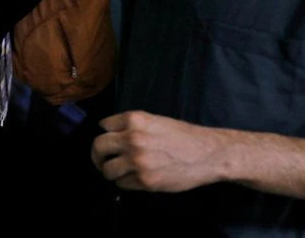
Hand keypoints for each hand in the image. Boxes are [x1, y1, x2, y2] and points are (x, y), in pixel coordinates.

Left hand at [90, 111, 227, 192]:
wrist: (207, 154)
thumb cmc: (183, 136)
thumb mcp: (155, 120)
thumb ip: (132, 126)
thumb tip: (109, 131)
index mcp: (135, 120)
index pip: (104, 125)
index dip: (106, 133)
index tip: (109, 140)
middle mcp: (132, 138)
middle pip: (98, 147)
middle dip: (97, 154)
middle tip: (101, 159)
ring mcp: (137, 161)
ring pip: (107, 169)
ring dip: (110, 171)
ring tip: (118, 171)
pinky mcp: (144, 180)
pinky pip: (121, 183)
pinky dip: (125, 182)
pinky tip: (134, 178)